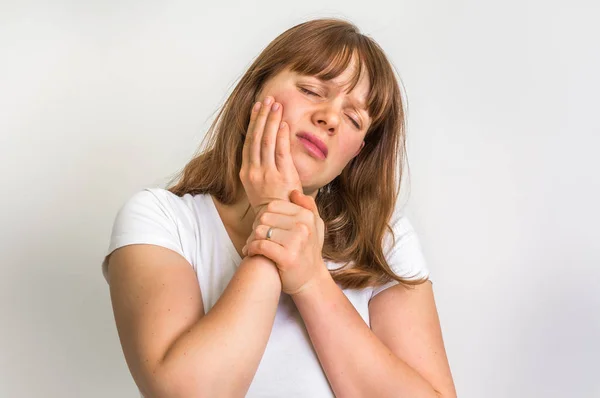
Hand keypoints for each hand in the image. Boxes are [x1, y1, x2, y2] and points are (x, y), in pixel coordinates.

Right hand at [240, 96, 302, 214]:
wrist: (274, 224)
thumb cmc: (270, 205)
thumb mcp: (258, 186)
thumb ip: (261, 167)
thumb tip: (268, 146)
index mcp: (246, 172)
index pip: (249, 142)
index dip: (253, 123)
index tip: (257, 107)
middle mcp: (254, 171)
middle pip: (256, 137)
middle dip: (262, 116)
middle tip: (267, 99)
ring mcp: (267, 174)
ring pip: (267, 141)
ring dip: (271, 121)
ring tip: (275, 105)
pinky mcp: (282, 177)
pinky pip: (281, 152)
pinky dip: (282, 136)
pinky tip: (284, 123)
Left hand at [242, 189, 328, 295]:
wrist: (311, 280)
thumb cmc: (309, 250)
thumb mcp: (315, 226)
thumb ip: (307, 206)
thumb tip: (294, 192)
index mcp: (307, 215)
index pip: (273, 206)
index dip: (263, 215)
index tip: (263, 227)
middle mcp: (303, 226)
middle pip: (264, 217)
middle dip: (256, 227)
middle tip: (256, 238)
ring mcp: (296, 242)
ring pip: (260, 231)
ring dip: (252, 239)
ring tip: (253, 245)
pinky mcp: (287, 257)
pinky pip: (260, 245)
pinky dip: (252, 249)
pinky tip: (252, 252)